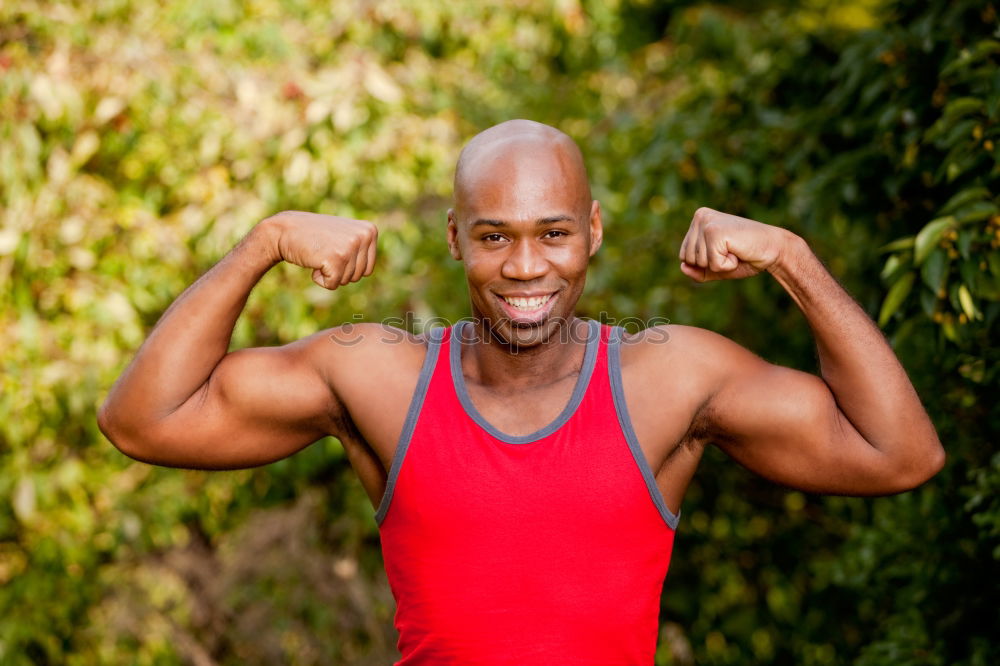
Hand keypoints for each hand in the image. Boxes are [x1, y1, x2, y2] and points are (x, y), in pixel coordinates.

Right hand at [263, 211, 377, 288]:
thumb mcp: (345, 234)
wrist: (285, 230)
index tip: (334, 249)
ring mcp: (351, 247)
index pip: (368, 269)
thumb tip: (370, 270)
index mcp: (370, 230)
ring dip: (329, 273)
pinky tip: (313, 260)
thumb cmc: (315, 236)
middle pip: (358, 276)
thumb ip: (361, 247)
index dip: (348, 267)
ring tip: (319, 253)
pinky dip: (320, 279)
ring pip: (346, 281)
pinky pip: (333, 284)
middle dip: (339, 271)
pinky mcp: (336, 259)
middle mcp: (364, 236)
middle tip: (324, 251)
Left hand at [678, 207, 791, 281]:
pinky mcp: (715, 232)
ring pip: (698, 262)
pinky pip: (712, 264)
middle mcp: (700, 216)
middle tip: (731, 251)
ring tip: (735, 250)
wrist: (773, 249)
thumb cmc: (745, 256)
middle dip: (711, 263)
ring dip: (719, 264)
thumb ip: (697, 270)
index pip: (684, 255)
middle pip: (688, 258)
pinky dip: (727, 265)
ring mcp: (707, 222)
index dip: (705, 262)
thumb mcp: (717, 267)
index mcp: (698, 220)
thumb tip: (682, 267)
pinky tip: (738, 251)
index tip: (725, 250)